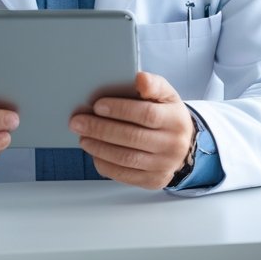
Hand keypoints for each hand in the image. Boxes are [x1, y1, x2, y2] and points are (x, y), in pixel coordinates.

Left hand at [70, 71, 194, 189]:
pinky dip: (105, 165)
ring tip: (83, 138)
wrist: (183, 145)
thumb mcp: (166, 95)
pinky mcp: (154, 181)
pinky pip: (125, 175)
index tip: (97, 106)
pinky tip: (94, 154)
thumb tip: (140, 78)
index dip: (121, 109)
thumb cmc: (167, 115)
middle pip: (133, 137)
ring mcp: (164, 165)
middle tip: (78, 123)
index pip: (147, 114)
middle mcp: (173, 145)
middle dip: (101, 129)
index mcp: (176, 119)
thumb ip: (153, 84)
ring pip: (127, 159)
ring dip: (99, 148)